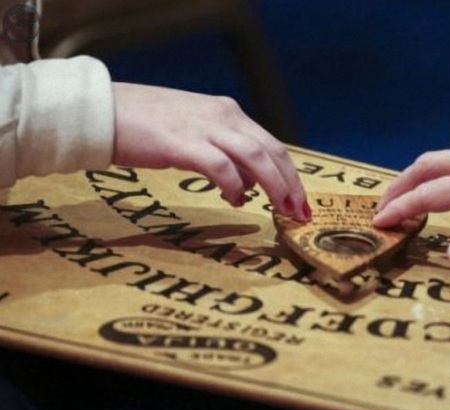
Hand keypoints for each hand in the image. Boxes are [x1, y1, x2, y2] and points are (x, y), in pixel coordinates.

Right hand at [111, 82, 310, 220]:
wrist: (102, 110)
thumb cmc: (146, 125)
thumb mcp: (195, 132)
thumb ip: (224, 153)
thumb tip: (249, 183)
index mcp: (228, 112)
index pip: (272, 145)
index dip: (291, 174)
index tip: (300, 200)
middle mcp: (223, 116)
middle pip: (272, 151)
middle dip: (291, 184)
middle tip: (299, 213)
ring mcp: (204, 128)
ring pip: (255, 157)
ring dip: (273, 186)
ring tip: (279, 209)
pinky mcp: (182, 143)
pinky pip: (221, 166)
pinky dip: (234, 185)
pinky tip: (235, 200)